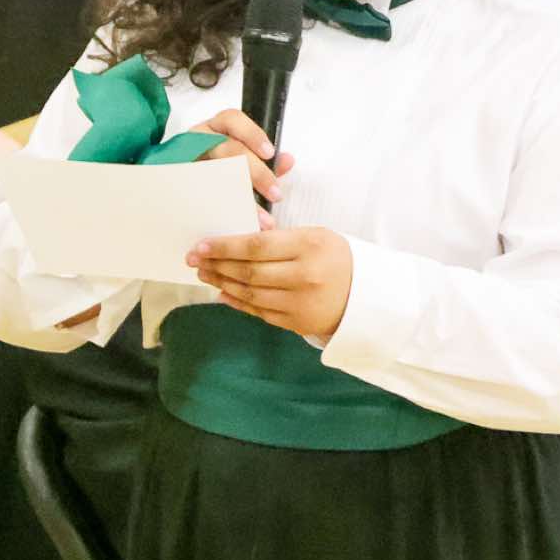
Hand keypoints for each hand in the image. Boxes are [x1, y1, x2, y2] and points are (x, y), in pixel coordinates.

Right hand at [187, 109, 294, 212]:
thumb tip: (287, 160)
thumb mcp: (244, 159)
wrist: (181, 184)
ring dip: (242, 198)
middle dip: (256, 173)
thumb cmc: (219, 167)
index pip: (232, 120)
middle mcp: (199, 140)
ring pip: (214, 174)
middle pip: (228, 150)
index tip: (269, 153)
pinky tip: (238, 223)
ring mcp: (187, 161)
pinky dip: (222, 210)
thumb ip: (266, 161)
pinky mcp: (182, 184)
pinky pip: (201, 197)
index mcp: (216, 128)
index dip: (252, 135)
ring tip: (261, 218)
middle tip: (274, 194)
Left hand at [189, 227, 351, 336]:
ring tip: (205, 274)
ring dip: (222, 283)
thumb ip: (280, 237)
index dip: (224, 246)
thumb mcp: (315, 236)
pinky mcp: (296, 323)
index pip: (256, 245)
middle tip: (195, 260)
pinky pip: (259, 312)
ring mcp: (299, 303)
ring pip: (250, 293)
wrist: (364, 295)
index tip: (201, 245)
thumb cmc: (335, 258)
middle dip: (217, 265)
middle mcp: (304, 276)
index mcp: (309, 246)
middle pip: (249, 271)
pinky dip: (237, 302)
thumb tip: (237, 241)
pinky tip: (223, 293)